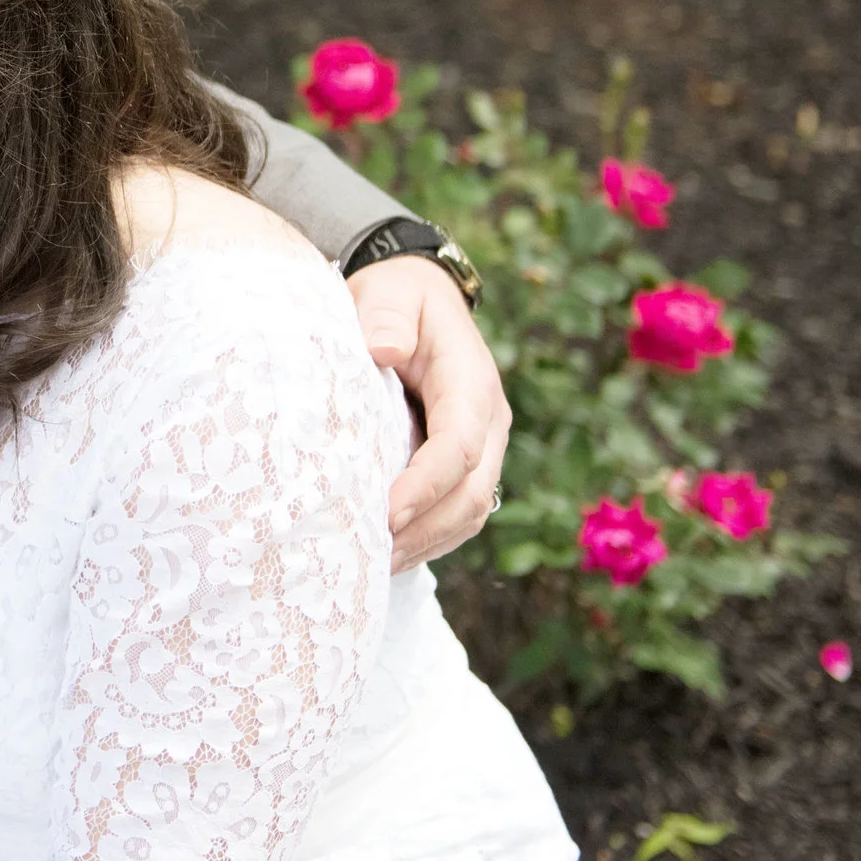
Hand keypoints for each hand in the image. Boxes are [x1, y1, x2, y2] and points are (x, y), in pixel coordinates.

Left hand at [347, 254, 508, 572]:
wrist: (417, 299)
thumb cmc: (398, 298)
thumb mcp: (390, 293)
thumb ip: (386, 317)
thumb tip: (384, 349)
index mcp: (471, 382)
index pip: (458, 445)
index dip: (425, 485)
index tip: (386, 514)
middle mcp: (488, 421)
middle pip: (471, 492)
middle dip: (425, 530)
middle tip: (372, 556)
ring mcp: (482, 446)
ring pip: (469, 511)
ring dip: (426, 543)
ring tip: (375, 567)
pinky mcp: (465, 463)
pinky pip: (458, 511)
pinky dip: (428, 538)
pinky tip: (388, 553)